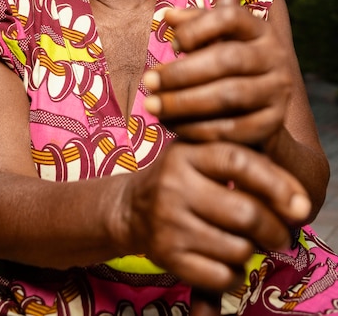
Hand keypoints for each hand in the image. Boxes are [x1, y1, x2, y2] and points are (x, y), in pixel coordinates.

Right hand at [123, 140, 309, 291]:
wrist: (129, 207)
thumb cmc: (180, 176)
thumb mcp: (200, 154)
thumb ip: (241, 161)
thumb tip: (296, 196)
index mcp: (185, 152)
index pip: (237, 162)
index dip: (275, 183)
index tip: (300, 203)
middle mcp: (173, 184)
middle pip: (244, 212)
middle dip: (274, 229)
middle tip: (282, 235)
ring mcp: (167, 222)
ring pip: (236, 248)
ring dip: (252, 251)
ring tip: (247, 243)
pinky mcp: (165, 256)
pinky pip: (220, 276)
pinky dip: (234, 275)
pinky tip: (228, 261)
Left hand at [143, 6, 291, 148]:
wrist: (260, 110)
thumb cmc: (227, 67)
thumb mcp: (214, 41)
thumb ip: (193, 25)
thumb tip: (167, 15)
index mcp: (258, 29)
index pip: (230, 17)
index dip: (197, 28)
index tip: (172, 45)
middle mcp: (275, 56)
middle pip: (227, 59)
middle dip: (181, 72)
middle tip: (149, 82)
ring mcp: (278, 91)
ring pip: (229, 95)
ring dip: (184, 102)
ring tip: (153, 106)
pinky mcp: (274, 123)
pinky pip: (234, 128)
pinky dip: (199, 128)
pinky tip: (173, 125)